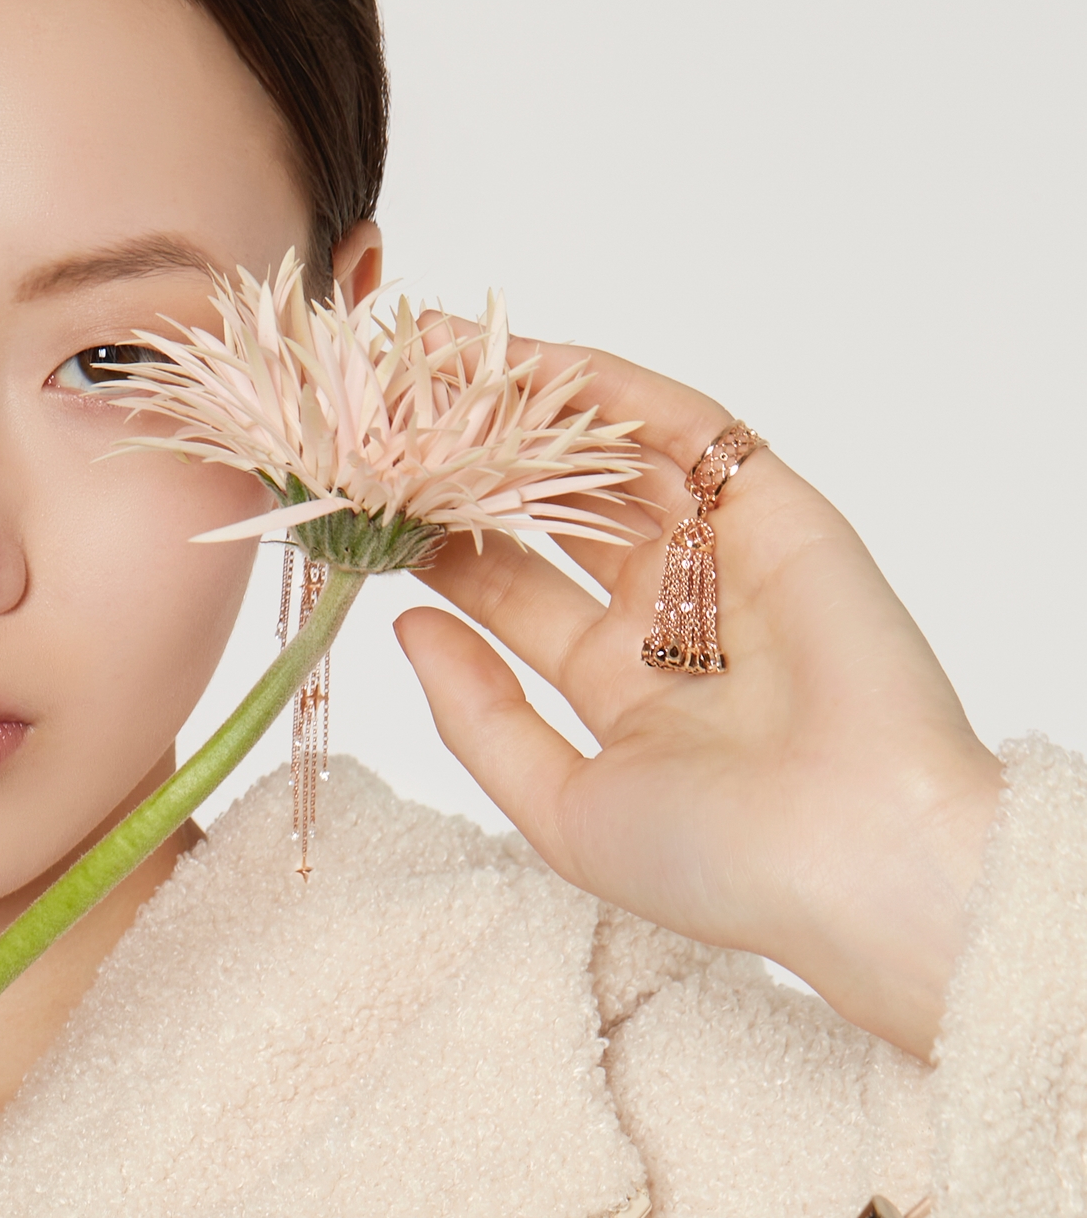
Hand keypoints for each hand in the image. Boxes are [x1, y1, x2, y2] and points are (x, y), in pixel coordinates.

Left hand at [392, 345, 1004, 1061]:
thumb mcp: (560, 807)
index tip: (359, 503)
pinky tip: (528, 360)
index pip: (510, 595)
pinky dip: (608, 390)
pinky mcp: (779, 508)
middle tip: (377, 407)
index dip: (437, 546)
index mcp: (620, 690)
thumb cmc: (717, 860)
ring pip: (609, 460)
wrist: (857, 853)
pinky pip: (684, 429)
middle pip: (550, 517)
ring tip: (426, 356)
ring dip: (522, 409)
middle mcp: (669, 614)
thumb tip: (407, 628)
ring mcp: (725, 555)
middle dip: (466, 466)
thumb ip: (479, 720)